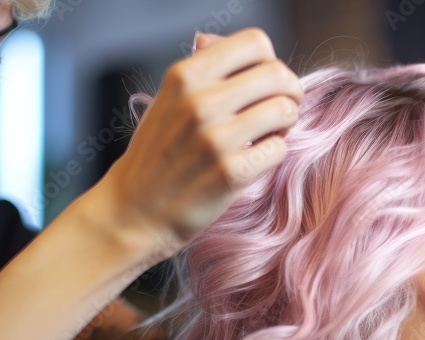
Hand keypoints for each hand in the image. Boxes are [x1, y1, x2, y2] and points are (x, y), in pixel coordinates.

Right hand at [86, 27, 302, 259]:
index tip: (266, 81)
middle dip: (289, 91)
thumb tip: (228, 44)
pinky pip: (280, 148)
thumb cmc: (158, 154)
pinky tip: (257, 157)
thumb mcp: (169, 99)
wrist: (135, 211)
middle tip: (281, 108)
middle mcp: (200, 101)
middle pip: (277, 75)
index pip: (254, 43)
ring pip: (285, 110)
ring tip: (269, 134)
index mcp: (185, 75)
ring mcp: (216, 138)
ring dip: (285, 123)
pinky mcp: (232, 173)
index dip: (270, 61)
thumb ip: (203, 71)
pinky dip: (275, 152)